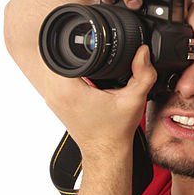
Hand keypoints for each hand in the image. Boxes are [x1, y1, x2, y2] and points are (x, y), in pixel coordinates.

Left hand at [44, 45, 157, 160]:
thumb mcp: (134, 99)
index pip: (61, 53)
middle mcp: (55, 93)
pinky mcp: (55, 100)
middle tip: (89, 48)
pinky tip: (83, 73)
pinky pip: (53, 77)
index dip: (75, 43)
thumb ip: (143, 74)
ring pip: (50, 66)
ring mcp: (52, 98)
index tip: (90, 43)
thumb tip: (143, 52)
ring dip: (66, 59)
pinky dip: (65, 71)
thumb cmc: (115, 131)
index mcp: (70, 90)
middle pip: (53, 56)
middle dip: (71, 49)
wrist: (105, 151)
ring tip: (87, 60)